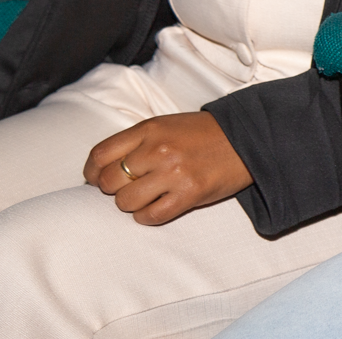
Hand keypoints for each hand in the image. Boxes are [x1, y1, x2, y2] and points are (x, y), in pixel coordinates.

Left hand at [82, 112, 253, 225]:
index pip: (100, 155)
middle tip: (129, 188)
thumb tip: (102, 170)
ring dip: (131, 204)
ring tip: (148, 196)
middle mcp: (158, 149)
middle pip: (108, 182)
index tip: (97, 178)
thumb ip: (136, 142)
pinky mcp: (189, 194)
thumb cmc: (203, 135)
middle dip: (113, 189)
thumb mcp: (167, 126)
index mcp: (150, 129)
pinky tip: (159, 206)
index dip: (92, 172)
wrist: (248, 139)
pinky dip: (148, 216)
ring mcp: (173, 172)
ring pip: (125, 202)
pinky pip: (150, 216)